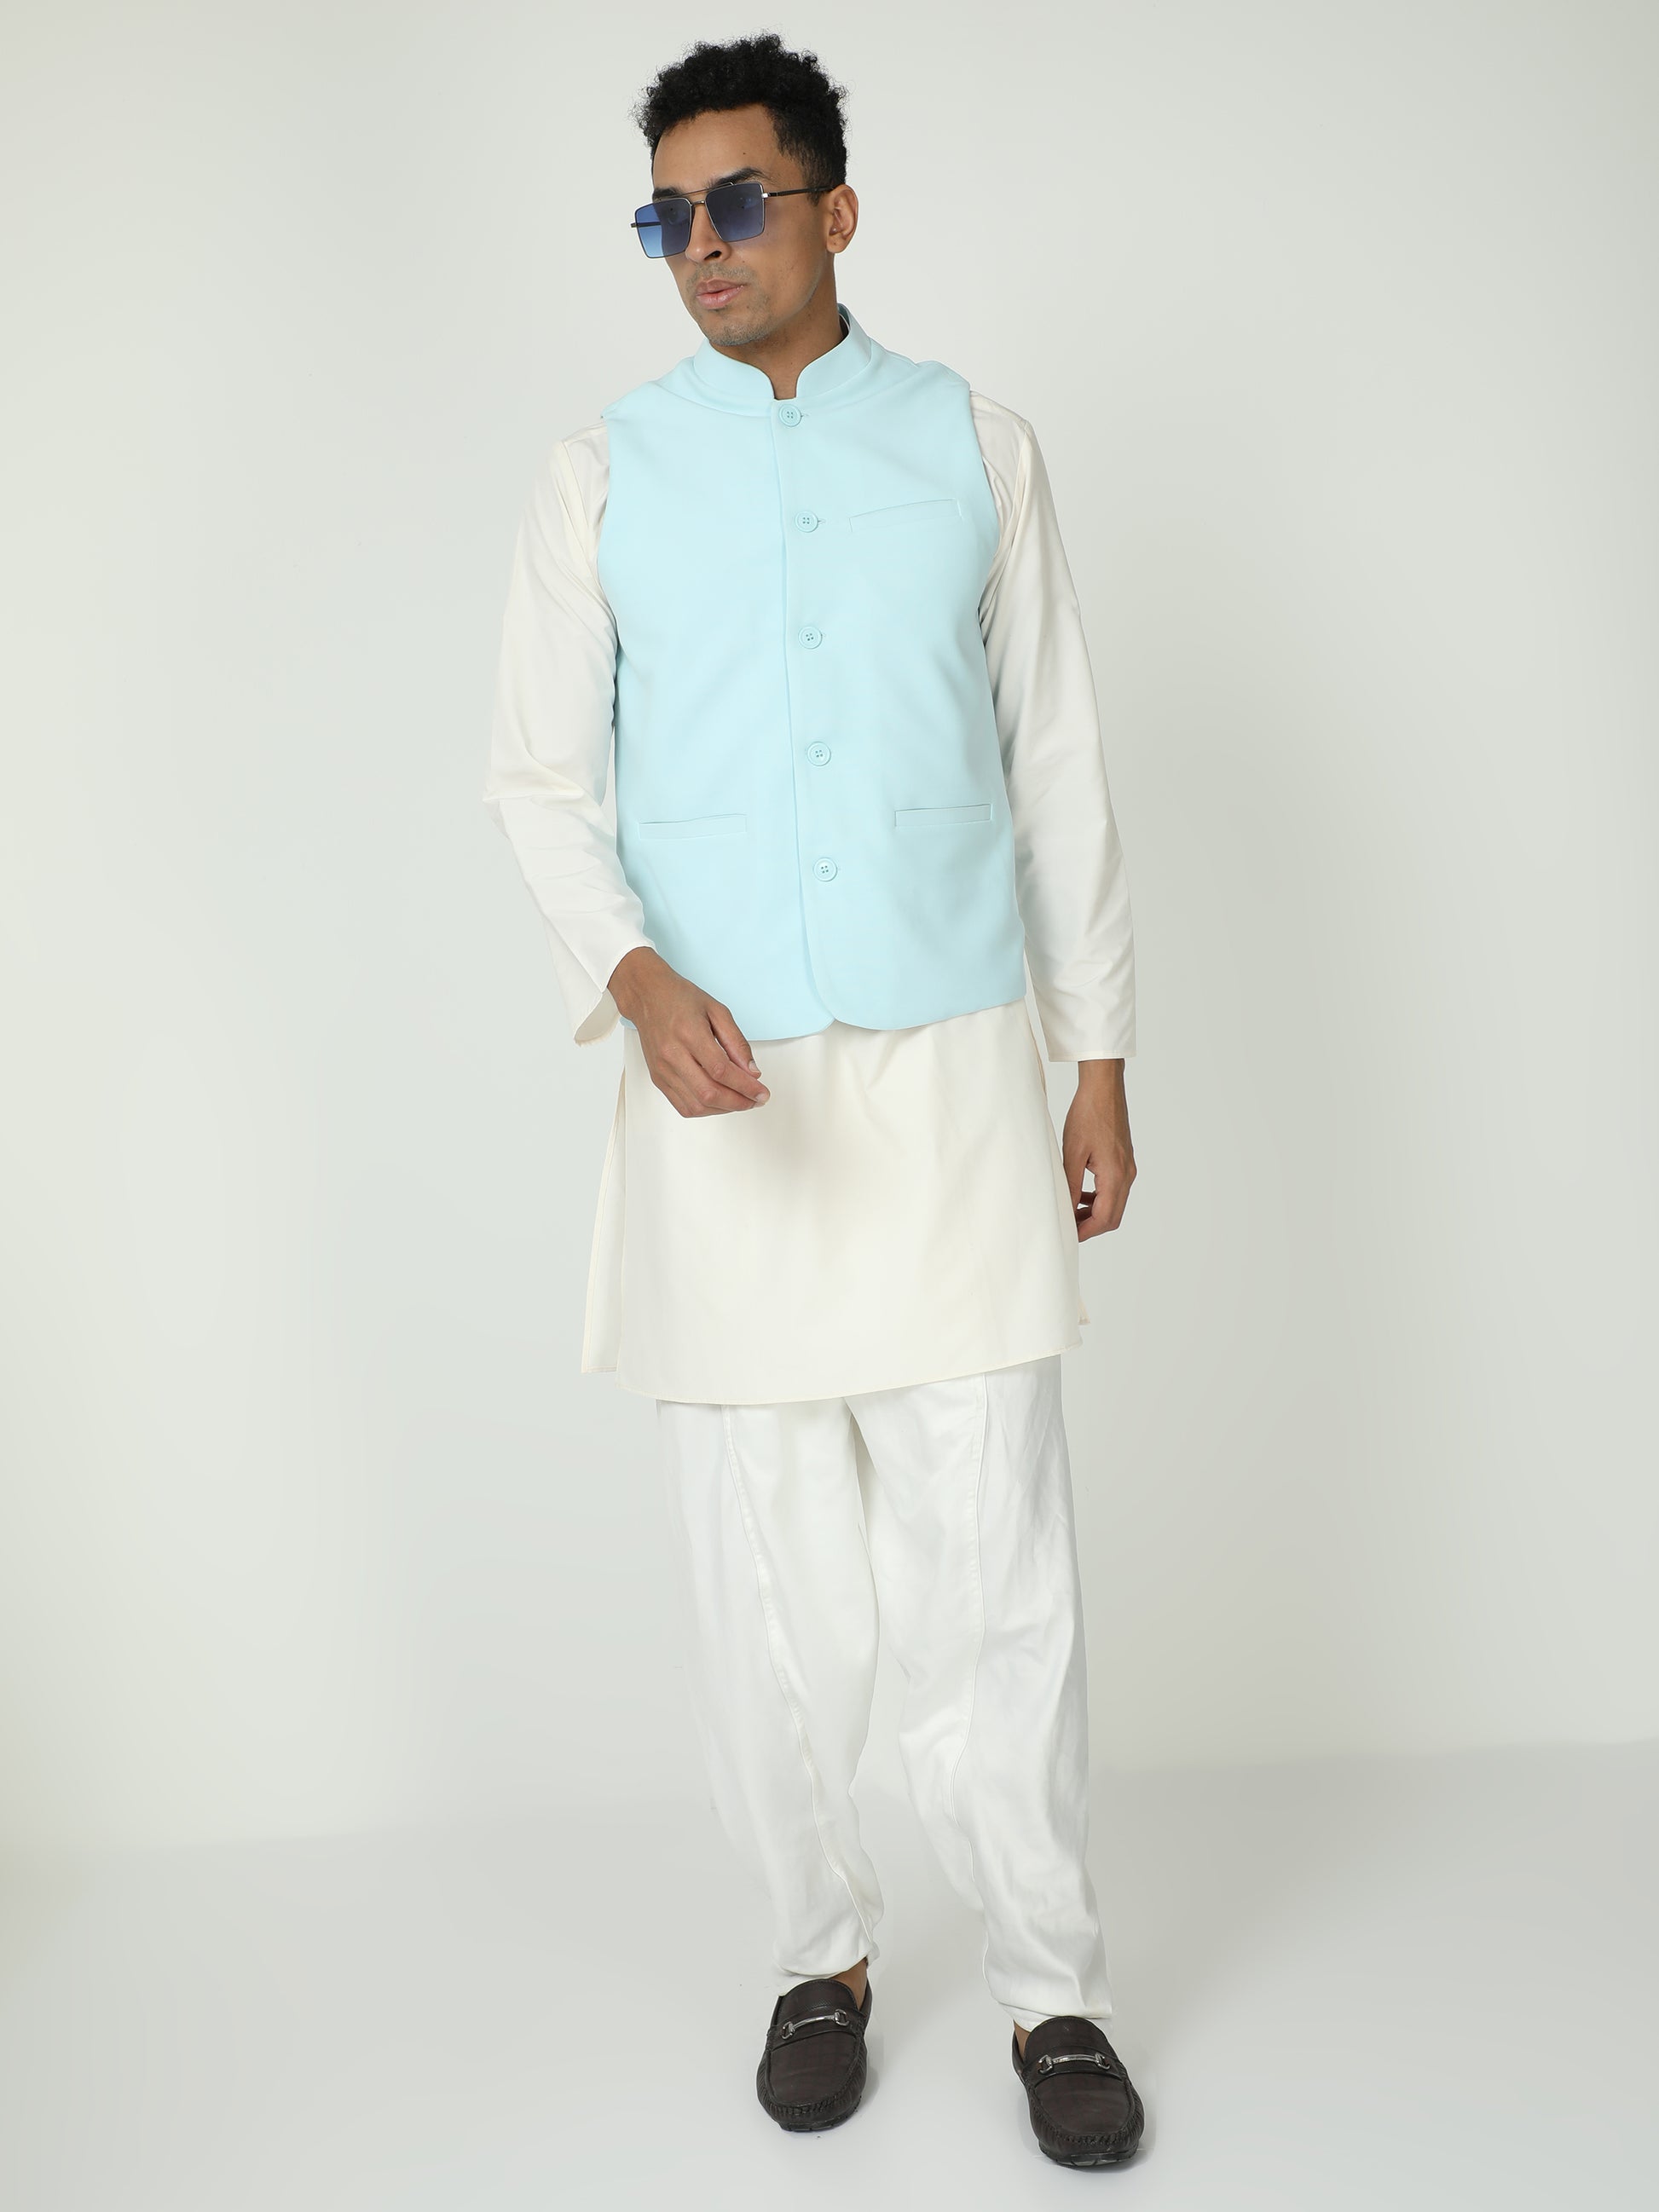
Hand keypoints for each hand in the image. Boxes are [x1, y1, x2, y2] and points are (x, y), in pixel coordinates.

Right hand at [606, 948, 769, 1117]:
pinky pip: (683, 1107)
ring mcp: (662, 1070)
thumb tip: (752, 1073)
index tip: (762, 1093)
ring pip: (696, 1106)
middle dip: (739, 1102)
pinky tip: (720, 1102)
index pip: (721, 1071)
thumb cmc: (680, 999)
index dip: (746, 1087)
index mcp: (689, 1034)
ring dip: (723, 1109)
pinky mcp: (658, 1079)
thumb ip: (737, 1043)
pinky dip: (706, 1110)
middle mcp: (672, 1055)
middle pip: (709, 1093)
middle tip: (756, 1101)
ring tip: (741, 1101)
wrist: (648, 997)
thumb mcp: (717, 1011)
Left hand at [1063, 1058, 1135, 1240]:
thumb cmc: (1087, 1115)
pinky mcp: (1124, 1160)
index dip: (1086, 1232)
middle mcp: (1126, 1174)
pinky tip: (1082, 1193)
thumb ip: (1071, 1185)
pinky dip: (1100, 1198)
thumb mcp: (1072, 1153)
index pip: (1104, 1219)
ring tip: (1071, 1211)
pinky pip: (1115, 1189)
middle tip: (1068, 1227)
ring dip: (1095, 1213)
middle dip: (1091, 1226)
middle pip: (1113, 1217)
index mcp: (1115, 1175)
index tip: (1067, 1235)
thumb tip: (1067, 1211)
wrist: (1104, 1088)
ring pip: (1115, 1204)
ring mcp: (1128, 1167)